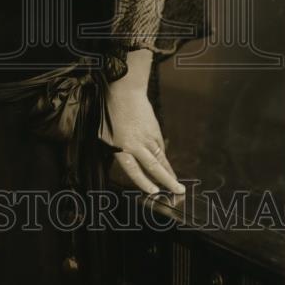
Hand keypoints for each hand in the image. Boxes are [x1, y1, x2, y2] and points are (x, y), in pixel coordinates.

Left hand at [100, 81, 184, 195]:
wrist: (126, 92)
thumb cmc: (111, 112)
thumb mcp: (106, 134)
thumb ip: (116, 149)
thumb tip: (125, 161)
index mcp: (121, 147)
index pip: (134, 170)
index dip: (144, 182)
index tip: (154, 192)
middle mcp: (136, 145)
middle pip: (154, 167)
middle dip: (167, 181)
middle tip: (179, 192)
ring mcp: (148, 137)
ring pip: (161, 158)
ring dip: (169, 171)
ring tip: (177, 183)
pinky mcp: (155, 131)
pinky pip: (160, 147)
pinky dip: (163, 157)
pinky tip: (166, 165)